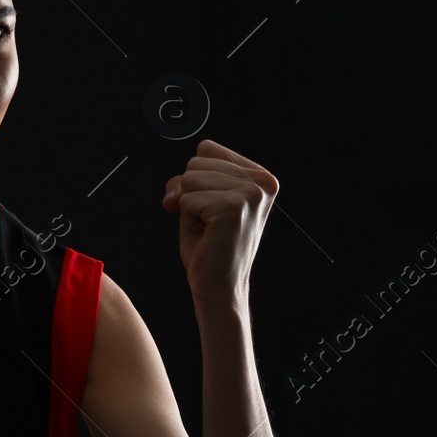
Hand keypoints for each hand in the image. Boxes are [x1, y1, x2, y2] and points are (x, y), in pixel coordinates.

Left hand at [161, 138, 277, 305]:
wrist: (219, 287)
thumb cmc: (211, 247)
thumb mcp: (200, 201)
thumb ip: (189, 180)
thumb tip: (174, 189)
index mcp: (260, 177)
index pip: (207, 148)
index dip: (194, 177)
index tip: (207, 204)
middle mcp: (262, 182)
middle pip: (195, 162)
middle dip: (190, 192)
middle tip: (207, 222)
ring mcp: (250, 194)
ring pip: (189, 178)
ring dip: (189, 206)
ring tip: (209, 228)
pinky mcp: (233, 207)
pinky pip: (187, 198)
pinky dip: (188, 218)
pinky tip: (207, 234)